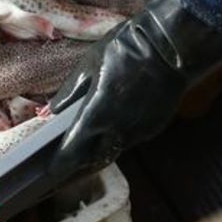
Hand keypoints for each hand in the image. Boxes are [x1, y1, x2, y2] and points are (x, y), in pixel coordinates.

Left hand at [48, 0, 221, 178]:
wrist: (171, 47)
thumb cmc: (125, 50)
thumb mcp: (89, 65)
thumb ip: (70, 92)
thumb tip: (51, 110)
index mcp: (98, 114)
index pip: (75, 149)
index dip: (62, 163)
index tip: (50, 172)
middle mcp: (119, 130)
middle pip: (95, 158)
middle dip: (78, 168)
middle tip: (62, 174)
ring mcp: (140, 131)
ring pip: (114, 150)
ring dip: (98, 155)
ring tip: (81, 158)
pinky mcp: (154, 127)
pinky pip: (130, 140)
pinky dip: (116, 141)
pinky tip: (108, 136)